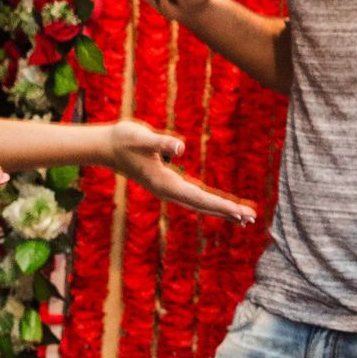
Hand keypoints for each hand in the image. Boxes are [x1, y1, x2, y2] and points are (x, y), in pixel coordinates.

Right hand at [101, 119, 256, 223]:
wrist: (105, 146)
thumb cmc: (124, 139)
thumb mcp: (142, 137)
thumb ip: (161, 143)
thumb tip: (181, 148)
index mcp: (164, 183)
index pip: (199, 198)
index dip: (220, 205)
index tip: (240, 212)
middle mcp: (167, 190)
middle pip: (202, 206)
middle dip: (226, 213)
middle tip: (251, 220)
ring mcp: (166, 189)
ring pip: (198, 204)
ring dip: (220, 211)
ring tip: (243, 218)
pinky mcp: (166, 184)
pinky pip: (193, 197)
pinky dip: (209, 203)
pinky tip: (219, 205)